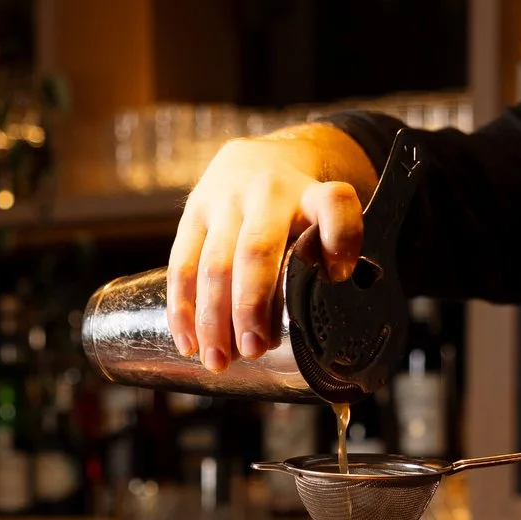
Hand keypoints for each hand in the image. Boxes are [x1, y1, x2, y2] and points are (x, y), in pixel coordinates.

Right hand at [166, 126, 374, 371]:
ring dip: (212, 319)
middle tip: (254, 349)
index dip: (340, 237)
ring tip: (218, 360)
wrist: (255, 159)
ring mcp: (224, 201)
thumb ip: (332, 251)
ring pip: (212, 264)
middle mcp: (267, 192)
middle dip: (251, 306)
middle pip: (255, 250)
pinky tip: (188, 341)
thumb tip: (330, 293)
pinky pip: (180, 265)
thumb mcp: (324, 218)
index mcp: (311, 194)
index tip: (339, 274)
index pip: (334, 204)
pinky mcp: (192, 213)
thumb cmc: (295, 208)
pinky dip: (181, 308)